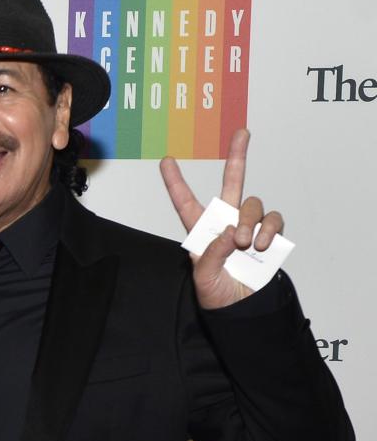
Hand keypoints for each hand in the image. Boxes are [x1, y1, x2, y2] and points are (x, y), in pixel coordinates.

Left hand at [159, 129, 284, 308]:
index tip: (166, 160)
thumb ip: (212, 253)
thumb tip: (228, 231)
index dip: (175, 181)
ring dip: (248, 221)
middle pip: (232, 182)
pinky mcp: (269, 235)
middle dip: (238, 156)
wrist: (242, 308)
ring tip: (244, 244)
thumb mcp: (204, 276)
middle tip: (242, 132)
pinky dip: (269, 229)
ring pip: (252, 203)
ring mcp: (248, 226)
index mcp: (200, 230)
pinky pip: (274, 219)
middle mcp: (224, 222)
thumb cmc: (217, 293)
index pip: (185, 201)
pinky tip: (260, 245)